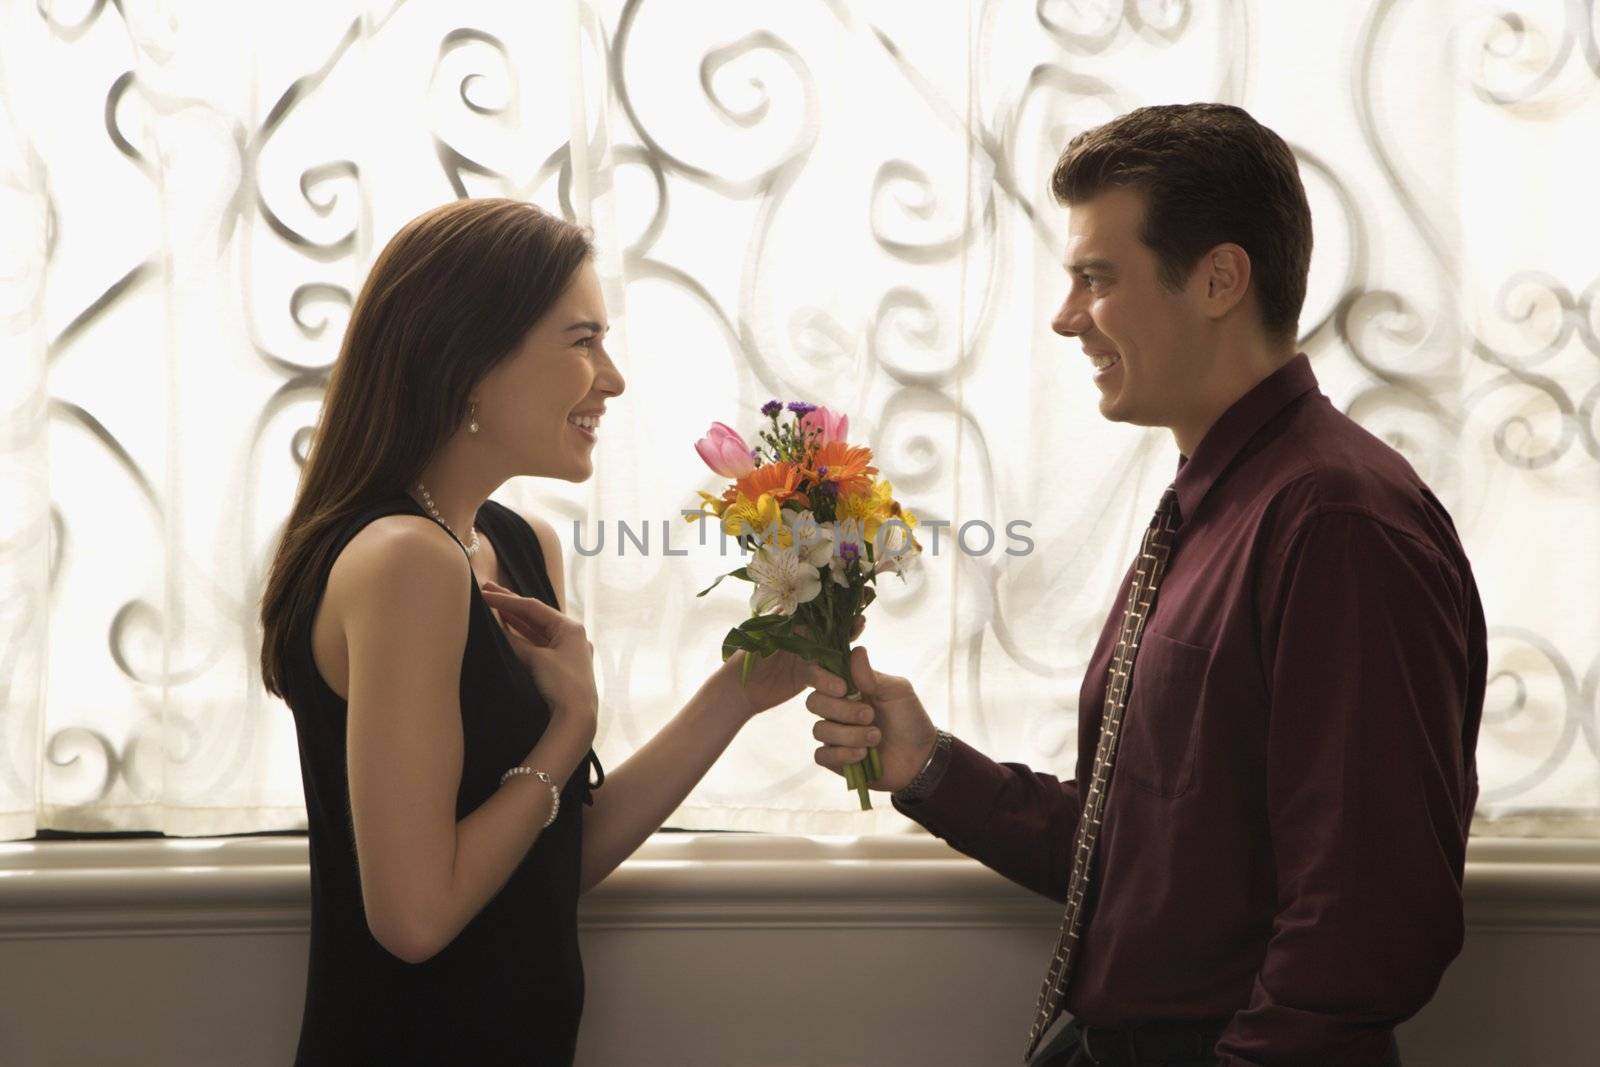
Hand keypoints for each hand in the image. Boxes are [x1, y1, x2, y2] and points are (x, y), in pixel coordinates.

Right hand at [480, 581, 597, 744]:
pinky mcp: (562, 667)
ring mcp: (567, 651)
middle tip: (486, 588)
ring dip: (515, 619)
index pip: (533, 608)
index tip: (485, 594)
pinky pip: (538, 645)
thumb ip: (516, 643)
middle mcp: (572, 636)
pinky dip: (522, 637)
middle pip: (536, 616)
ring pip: (536, 630)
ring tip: (493, 606)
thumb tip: (499, 631)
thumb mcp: (536, 659)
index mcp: (571, 628)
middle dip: (510, 604)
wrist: (576, 718)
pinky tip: (508, 629)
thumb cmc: (561, 684)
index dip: (507, 600)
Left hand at [717, 614, 865, 719]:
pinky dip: (834, 678)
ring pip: (831, 651)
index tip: (849, 600)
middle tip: (861, 620)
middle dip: (847, 624)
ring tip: (858, 647)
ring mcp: (807, 657)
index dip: (834, 606)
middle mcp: (803, 637)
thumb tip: (792, 603)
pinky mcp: (807, 676)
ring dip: (845, 648)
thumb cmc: (746, 656)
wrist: (739, 687)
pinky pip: (824, 675)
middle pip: (830, 628)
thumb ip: (779, 621)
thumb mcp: (762, 634)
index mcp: (792, 622)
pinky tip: (845, 680)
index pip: (818, 611)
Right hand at [805, 645, 937, 792]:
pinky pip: (821, 755)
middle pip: (814, 702)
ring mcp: (833, 734)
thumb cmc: (908, 718)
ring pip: (819, 730)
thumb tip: (857, 650)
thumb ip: (872, 676)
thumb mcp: (897, 692)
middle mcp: (835, 709)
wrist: (920, 756)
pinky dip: (842, 754)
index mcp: (847, 687)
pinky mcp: (835, 759)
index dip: (821, 679)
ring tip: (876, 737)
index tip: (842, 688)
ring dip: (849, 735)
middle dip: (842, 710)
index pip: (817, 675)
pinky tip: (862, 754)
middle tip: (869, 715)